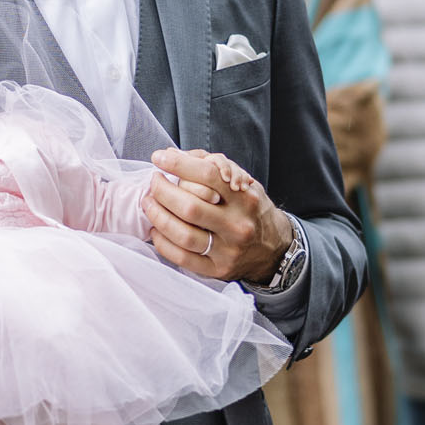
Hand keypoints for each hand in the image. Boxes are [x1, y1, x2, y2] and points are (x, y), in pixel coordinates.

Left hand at [145, 148, 292, 285]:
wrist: (275, 249)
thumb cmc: (251, 210)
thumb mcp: (242, 182)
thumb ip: (210, 166)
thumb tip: (171, 154)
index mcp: (244, 198)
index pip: (208, 174)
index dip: (178, 164)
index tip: (159, 158)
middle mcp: (237, 224)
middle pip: (190, 206)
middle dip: (163, 191)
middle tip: (154, 183)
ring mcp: (227, 250)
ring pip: (182, 234)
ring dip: (157, 216)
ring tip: (149, 203)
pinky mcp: (217, 270)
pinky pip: (181, 257)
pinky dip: (162, 242)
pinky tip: (156, 229)